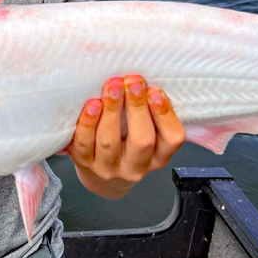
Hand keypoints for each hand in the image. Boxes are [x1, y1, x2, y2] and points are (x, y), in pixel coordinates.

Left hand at [67, 75, 185, 199]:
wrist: (99, 176)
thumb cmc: (126, 143)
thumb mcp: (147, 132)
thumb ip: (149, 111)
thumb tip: (141, 82)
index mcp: (158, 157)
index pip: (172, 139)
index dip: (165, 114)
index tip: (155, 91)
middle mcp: (136, 167)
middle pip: (142, 140)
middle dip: (137, 107)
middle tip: (132, 82)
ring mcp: (108, 168)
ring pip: (110, 141)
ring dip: (112, 110)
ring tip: (112, 86)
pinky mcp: (84, 163)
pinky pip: (84, 144)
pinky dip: (88, 122)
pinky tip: (92, 104)